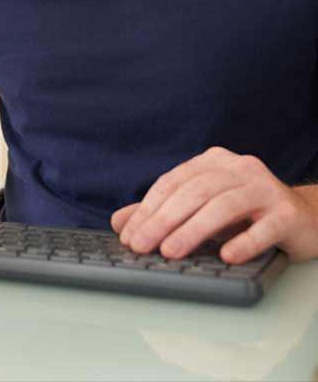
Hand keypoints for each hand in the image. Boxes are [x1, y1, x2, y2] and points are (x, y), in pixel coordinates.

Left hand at [111, 147, 317, 263]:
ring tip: (171, 252)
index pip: (172, 183)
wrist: (306, 219)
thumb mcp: (201, 209)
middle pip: (194, 192)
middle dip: (163, 220)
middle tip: (142, 246)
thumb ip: (162, 212)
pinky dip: (244, 241)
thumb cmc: (246, 214)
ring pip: (224, 206)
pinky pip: (264, 227)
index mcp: (213, 162)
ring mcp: (265, 188)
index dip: (147, 209)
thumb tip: (119, 223)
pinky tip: (226, 256)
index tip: (129, 235)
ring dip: (194, 230)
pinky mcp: (288, 213)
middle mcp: (238, 169)